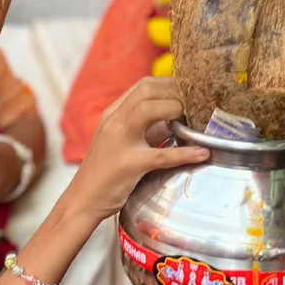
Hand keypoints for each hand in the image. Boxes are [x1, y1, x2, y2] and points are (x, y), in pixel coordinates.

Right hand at [67, 77, 209, 222]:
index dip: (170, 84)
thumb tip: (176, 120)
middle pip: (146, 90)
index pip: (143, 86)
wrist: (82, 200)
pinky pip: (162, 155)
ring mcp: (119, 141)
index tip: (191, 93)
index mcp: (113, 114)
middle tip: (197, 102)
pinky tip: (202, 154)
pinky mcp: (128, 165)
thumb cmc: (105, 173)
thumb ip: (148, 129)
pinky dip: (185, 153)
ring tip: (196, 118)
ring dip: (176, 108)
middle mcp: (114, 122)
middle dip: (175, 90)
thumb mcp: (124, 142)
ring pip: (148, 110)